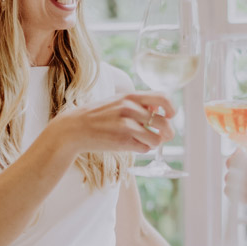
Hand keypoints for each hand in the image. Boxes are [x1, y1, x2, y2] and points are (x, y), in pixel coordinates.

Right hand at [50, 92, 175, 153]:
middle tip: (164, 136)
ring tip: (146, 141)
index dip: (171, 108)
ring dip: (155, 142)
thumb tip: (159, 110)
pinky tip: (133, 145)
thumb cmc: (98, 115)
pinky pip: (144, 148)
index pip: (162, 98)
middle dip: (168, 132)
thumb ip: (138, 104)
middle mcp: (129, 109)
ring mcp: (125, 126)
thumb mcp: (117, 101)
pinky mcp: (121, 142)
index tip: (170, 115)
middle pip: (164, 122)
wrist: (75, 128)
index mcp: (130, 97)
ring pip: (156, 139)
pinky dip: (142, 148)